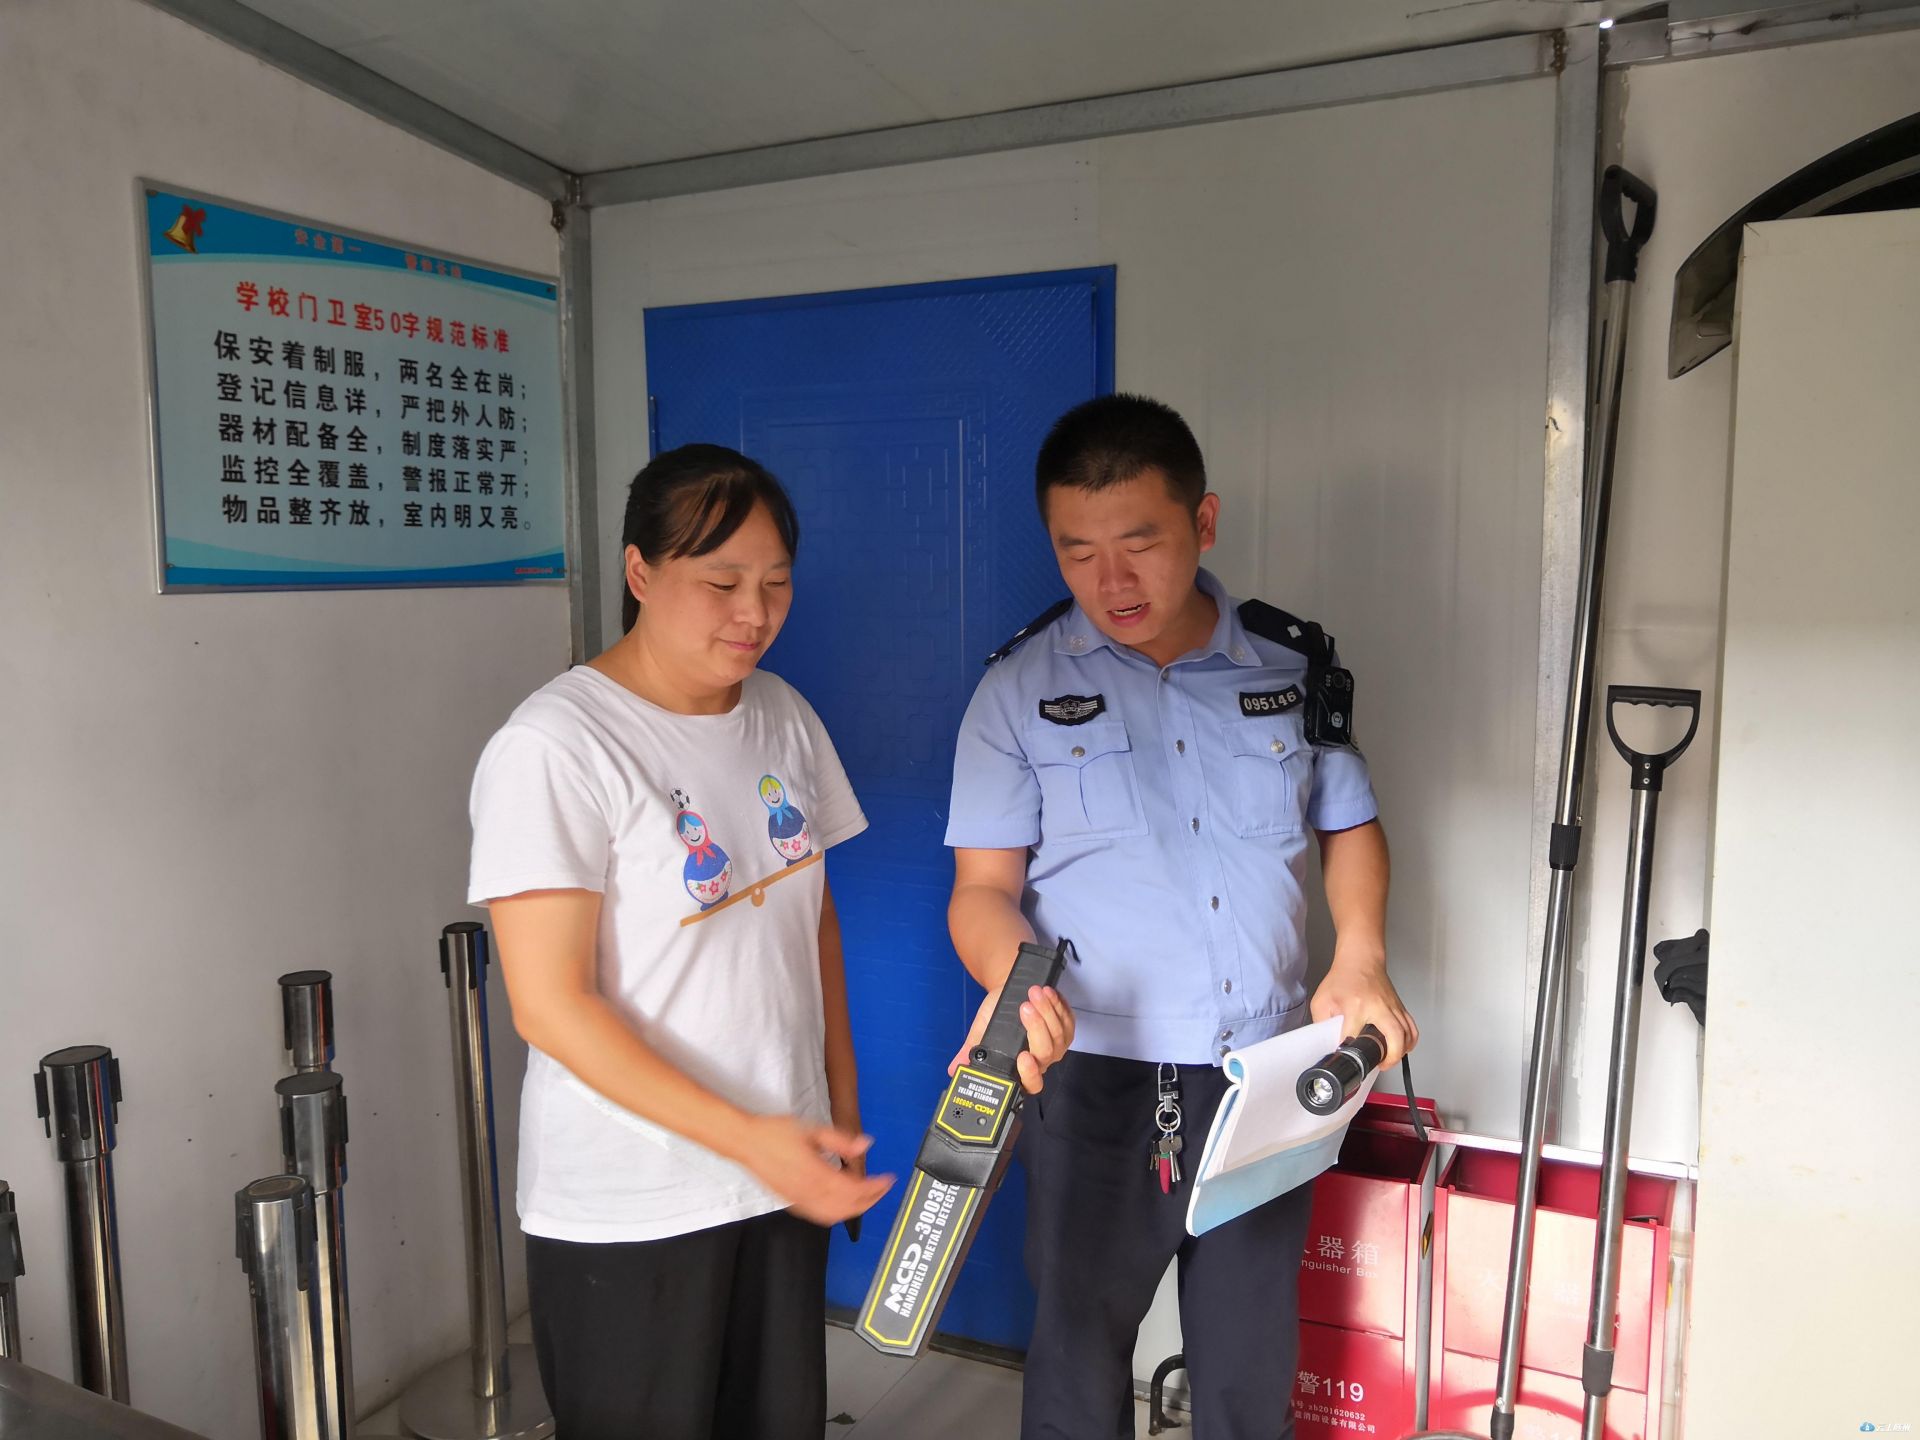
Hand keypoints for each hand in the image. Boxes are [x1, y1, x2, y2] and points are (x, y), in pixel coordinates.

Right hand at [737, 1115, 894, 1225]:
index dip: (876, 1187)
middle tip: (882, 1187)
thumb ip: (841, 1141)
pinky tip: (841, 1201)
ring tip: (865, 1195)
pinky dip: (837, 1213)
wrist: (746, 1142)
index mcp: (816, 1175)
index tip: (888, 1179)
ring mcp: (799, 1201)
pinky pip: (819, 1216)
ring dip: (854, 1209)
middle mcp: (808, 1193)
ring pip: (834, 1216)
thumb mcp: (812, 1129)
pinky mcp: (791, 1202)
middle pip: (848, 1208)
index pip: (855, 1190)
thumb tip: (866, 1144)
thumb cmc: (775, 1133)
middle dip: (870, 1200)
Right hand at [948, 983, 1074, 1094]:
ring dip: (1047, 1011)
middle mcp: (1041, 1061)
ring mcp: (1057, 1045)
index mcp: (1021, 1068)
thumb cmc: (996, 1015)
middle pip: (1045, 1052)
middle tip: (1024, 1008)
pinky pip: (1067, 1020)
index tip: (1023, 1056)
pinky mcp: (1067, 1028)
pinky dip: (1058, 1005)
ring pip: (1058, 1034)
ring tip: (1034, 993)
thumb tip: (955, 1068)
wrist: (1008, 993)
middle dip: (1036, 1028)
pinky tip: (1048, 994)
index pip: (1031, 1082)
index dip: (1030, 1073)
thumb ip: (972, 1048)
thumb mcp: (981, 1030)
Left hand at [1310, 952, 1417, 1068]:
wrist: (1361, 960)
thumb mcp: (1323, 1000)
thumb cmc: (1342, 979)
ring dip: (1400, 1052)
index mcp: (1356, 1006)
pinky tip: (1402, 1049)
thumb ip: (1322, 1022)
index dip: (1348, 1051)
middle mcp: (1378, 1008)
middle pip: (1394, 1038)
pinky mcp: (1400, 1008)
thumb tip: (1327, 1042)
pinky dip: (1411, 1041)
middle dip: (1389, 1058)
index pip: (1353, 1036)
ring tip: (1388, 1060)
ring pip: (1407, 1035)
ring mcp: (1393, 1008)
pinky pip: (1412, 1028)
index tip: (1345, 1058)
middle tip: (1379, 1065)